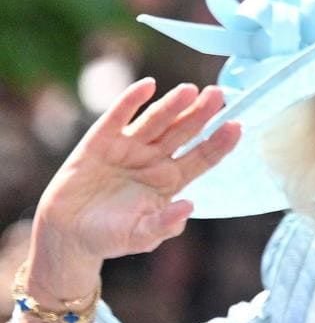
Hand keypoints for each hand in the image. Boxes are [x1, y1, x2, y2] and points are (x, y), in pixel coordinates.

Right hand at [31, 79, 239, 277]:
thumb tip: (189, 206)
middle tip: (219, 95)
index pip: (203, 156)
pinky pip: (117, 117)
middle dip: (201, 114)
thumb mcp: (141, 236)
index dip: (220, 142)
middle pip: (184, 132)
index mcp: (172, 179)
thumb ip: (165, 224)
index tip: (237, 126)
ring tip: (190, 90)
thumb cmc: (111, 236)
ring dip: (173, 105)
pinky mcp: (100, 142)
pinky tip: (147, 86)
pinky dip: (130, 101)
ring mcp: (129, 148)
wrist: (69, 235)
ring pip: (156, 121)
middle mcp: (154, 159)